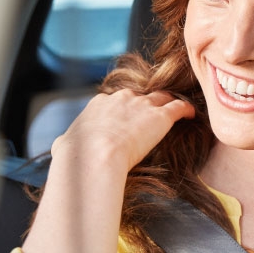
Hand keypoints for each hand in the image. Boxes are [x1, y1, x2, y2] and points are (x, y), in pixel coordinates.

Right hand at [52, 89, 195, 172]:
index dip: (122, 111)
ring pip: (161, 97)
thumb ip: (67, 143)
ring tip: (176, 109)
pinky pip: (178, 107)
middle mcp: (121, 99)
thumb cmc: (78, 156)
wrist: (95, 155)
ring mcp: (142, 105)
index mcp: (99, 104)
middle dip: (145, 104)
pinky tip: (191, 114)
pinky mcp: (160, 116)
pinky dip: (186, 109)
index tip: (126, 120)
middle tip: (152, 113)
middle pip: (139, 96)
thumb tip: (62, 147)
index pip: (114, 102)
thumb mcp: (66, 146)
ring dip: (168, 102)